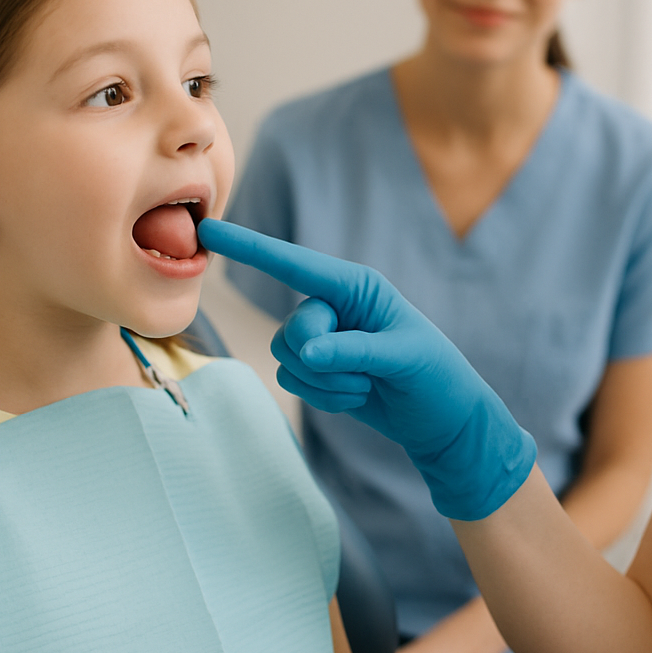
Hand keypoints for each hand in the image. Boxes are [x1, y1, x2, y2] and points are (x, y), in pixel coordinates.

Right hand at [198, 219, 534, 519]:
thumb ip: (353, 352)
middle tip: (363, 371)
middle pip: (292, 327)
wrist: (443, 421)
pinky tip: (358, 396)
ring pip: (286, 357)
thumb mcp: (403, 358)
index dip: (248, 247)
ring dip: (326, 382)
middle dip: (322, 357)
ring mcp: (323, 338)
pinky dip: (324, 396)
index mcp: (357, 286)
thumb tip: (308, 353)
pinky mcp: (317, 369)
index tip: (209, 231)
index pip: (293, 263)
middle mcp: (334, 306)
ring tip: (367, 384)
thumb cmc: (435, 377)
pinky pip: (292, 381)